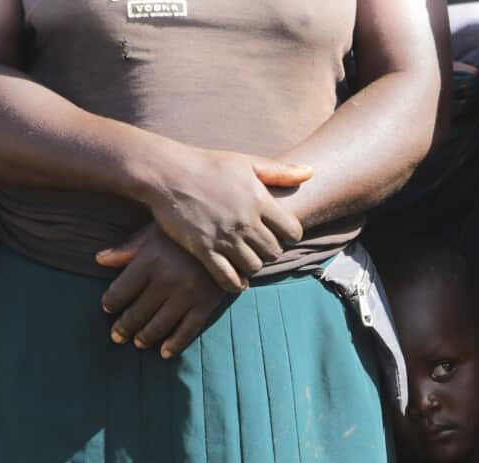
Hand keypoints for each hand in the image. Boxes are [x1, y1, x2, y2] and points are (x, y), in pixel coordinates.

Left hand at [97, 225, 226, 358]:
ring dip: (145, 338)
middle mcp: (166, 280)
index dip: (110, 303)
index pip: (119, 291)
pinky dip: (174, 344)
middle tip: (116, 336)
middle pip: (136, 312)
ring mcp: (187, 294)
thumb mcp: (155, 233)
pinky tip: (164, 352)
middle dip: (123, 327)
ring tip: (138, 342)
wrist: (228, 236)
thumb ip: (128, 249)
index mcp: (149, 261)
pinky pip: (187, 330)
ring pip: (159, 325)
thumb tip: (99, 260)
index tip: (108, 308)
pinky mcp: (206, 304)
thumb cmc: (185, 234)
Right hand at [145, 150, 312, 291]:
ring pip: (254, 266)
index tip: (281, 233)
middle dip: (271, 251)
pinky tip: (237, 280)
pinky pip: (228, 278)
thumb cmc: (208, 165)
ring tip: (247, 258)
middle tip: (262, 246)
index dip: (290, 235)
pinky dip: (236, 283)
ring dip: (253, 265)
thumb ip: (280, 171)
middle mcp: (245, 221)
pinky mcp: (204, 250)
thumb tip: (311, 171)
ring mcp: (224, 237)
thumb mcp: (246, 162)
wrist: (167, 174)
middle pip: (274, 252)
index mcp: (259, 199)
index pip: (293, 232)